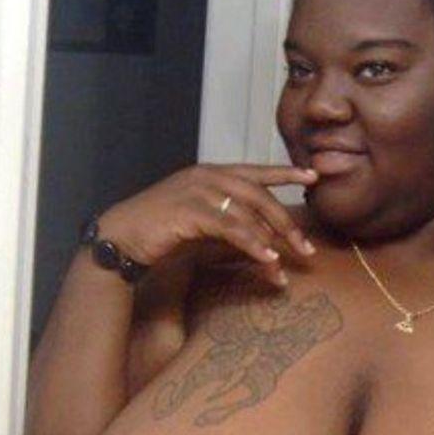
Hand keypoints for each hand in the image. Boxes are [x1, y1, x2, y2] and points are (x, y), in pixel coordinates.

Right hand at [97, 162, 319, 288]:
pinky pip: (231, 227)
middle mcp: (207, 177)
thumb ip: (230, 224)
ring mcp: (198, 191)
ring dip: (273, 241)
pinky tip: (267, 259)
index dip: (285, 172)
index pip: (256, 170)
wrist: (121, 236)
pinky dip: (253, 244)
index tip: (313, 175)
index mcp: (211, 173)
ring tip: (288, 264)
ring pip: (249, 213)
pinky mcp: (190, 211)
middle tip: (308, 248)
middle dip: (287, 223)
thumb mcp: (201, 224)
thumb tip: (264, 242)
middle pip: (260, 195)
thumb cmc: (160, 232)